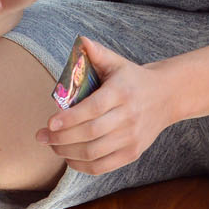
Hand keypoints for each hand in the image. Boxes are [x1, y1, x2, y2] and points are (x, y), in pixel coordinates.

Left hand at [37, 38, 173, 174]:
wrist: (166, 97)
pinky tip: (68, 158)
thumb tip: (80, 41)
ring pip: (94, 152)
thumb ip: (96, 53)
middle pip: (91, 133)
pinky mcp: (133, 153)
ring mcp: (132, 137)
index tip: (50, 121)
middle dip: (61, 137)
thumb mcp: (117, 62)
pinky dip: (81, 166)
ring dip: (67, 152)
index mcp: (121, 92)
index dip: (70, 118)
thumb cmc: (132, 78)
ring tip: (52, 145)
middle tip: (42, 135)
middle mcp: (128, 117)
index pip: (93, 108)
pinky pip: (102, 167)